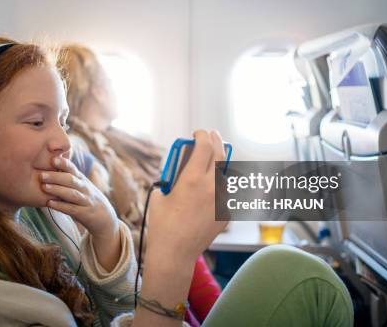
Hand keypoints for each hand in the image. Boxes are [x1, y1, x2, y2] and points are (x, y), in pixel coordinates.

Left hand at [41, 156, 118, 239]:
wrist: (104, 216)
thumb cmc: (86, 198)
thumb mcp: (80, 184)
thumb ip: (68, 176)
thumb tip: (50, 162)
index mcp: (81, 179)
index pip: (72, 169)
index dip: (64, 163)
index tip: (52, 159)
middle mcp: (84, 188)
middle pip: (71, 180)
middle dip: (56, 177)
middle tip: (41, 175)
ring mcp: (85, 200)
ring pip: (72, 194)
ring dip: (57, 190)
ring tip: (44, 187)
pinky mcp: (84, 213)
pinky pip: (72, 209)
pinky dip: (61, 206)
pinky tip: (50, 203)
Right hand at [145, 130, 227, 262]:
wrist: (175, 253)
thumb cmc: (163, 224)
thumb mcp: (159, 195)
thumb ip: (171, 179)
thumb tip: (178, 170)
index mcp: (191, 179)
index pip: (203, 146)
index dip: (201, 135)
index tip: (198, 133)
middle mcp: (210, 187)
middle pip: (220, 154)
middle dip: (216, 140)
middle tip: (211, 136)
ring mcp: (222, 200)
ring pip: (226, 173)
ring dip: (219, 164)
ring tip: (212, 162)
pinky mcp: (227, 213)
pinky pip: (227, 193)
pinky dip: (220, 187)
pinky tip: (211, 190)